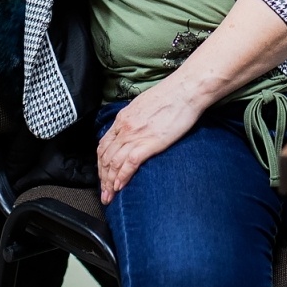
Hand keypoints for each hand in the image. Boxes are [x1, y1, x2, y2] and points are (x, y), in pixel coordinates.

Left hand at [96, 83, 203, 202]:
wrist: (186, 90)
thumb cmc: (172, 95)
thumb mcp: (146, 105)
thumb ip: (136, 118)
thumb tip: (136, 128)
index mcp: (123, 118)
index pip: (104, 145)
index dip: (101, 164)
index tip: (103, 176)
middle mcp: (125, 127)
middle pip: (105, 157)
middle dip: (102, 178)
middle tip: (104, 193)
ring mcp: (135, 135)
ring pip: (113, 163)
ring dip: (109, 182)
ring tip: (110, 196)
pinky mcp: (149, 143)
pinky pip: (128, 164)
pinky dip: (122, 177)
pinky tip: (120, 186)